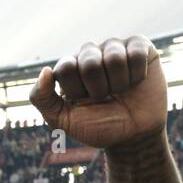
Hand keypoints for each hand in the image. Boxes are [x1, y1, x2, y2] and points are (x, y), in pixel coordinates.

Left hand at [29, 35, 165, 149]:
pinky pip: (136, 53)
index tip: (83, 101)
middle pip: (89, 62)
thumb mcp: (62, 120)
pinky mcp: (140, 46)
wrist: (132, 136)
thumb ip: (42, 99)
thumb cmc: (96, 127)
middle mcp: (90, 54)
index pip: (66, 67)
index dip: (77, 90)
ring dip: (118, 84)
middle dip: (98, 89)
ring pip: (114, 57)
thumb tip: (45, 70)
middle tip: (104, 98)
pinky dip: (136, 75)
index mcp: (69, 68)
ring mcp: (114, 48)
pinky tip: (135, 81)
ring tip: (120, 91)